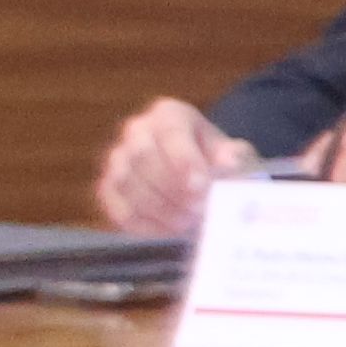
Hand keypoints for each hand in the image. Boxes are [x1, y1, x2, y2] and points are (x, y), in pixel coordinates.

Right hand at [97, 99, 254, 234]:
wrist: (202, 176)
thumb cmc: (219, 161)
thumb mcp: (236, 154)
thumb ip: (235, 157)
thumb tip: (230, 163)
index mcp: (170, 114)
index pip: (171, 132)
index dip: (184, 160)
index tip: (201, 186)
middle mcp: (137, 131)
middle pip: (142, 157)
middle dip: (172, 188)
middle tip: (199, 211)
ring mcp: (118, 159)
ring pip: (126, 184)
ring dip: (159, 209)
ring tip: (189, 223)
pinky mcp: (109, 189)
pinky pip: (118, 208)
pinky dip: (144, 225)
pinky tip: (169, 232)